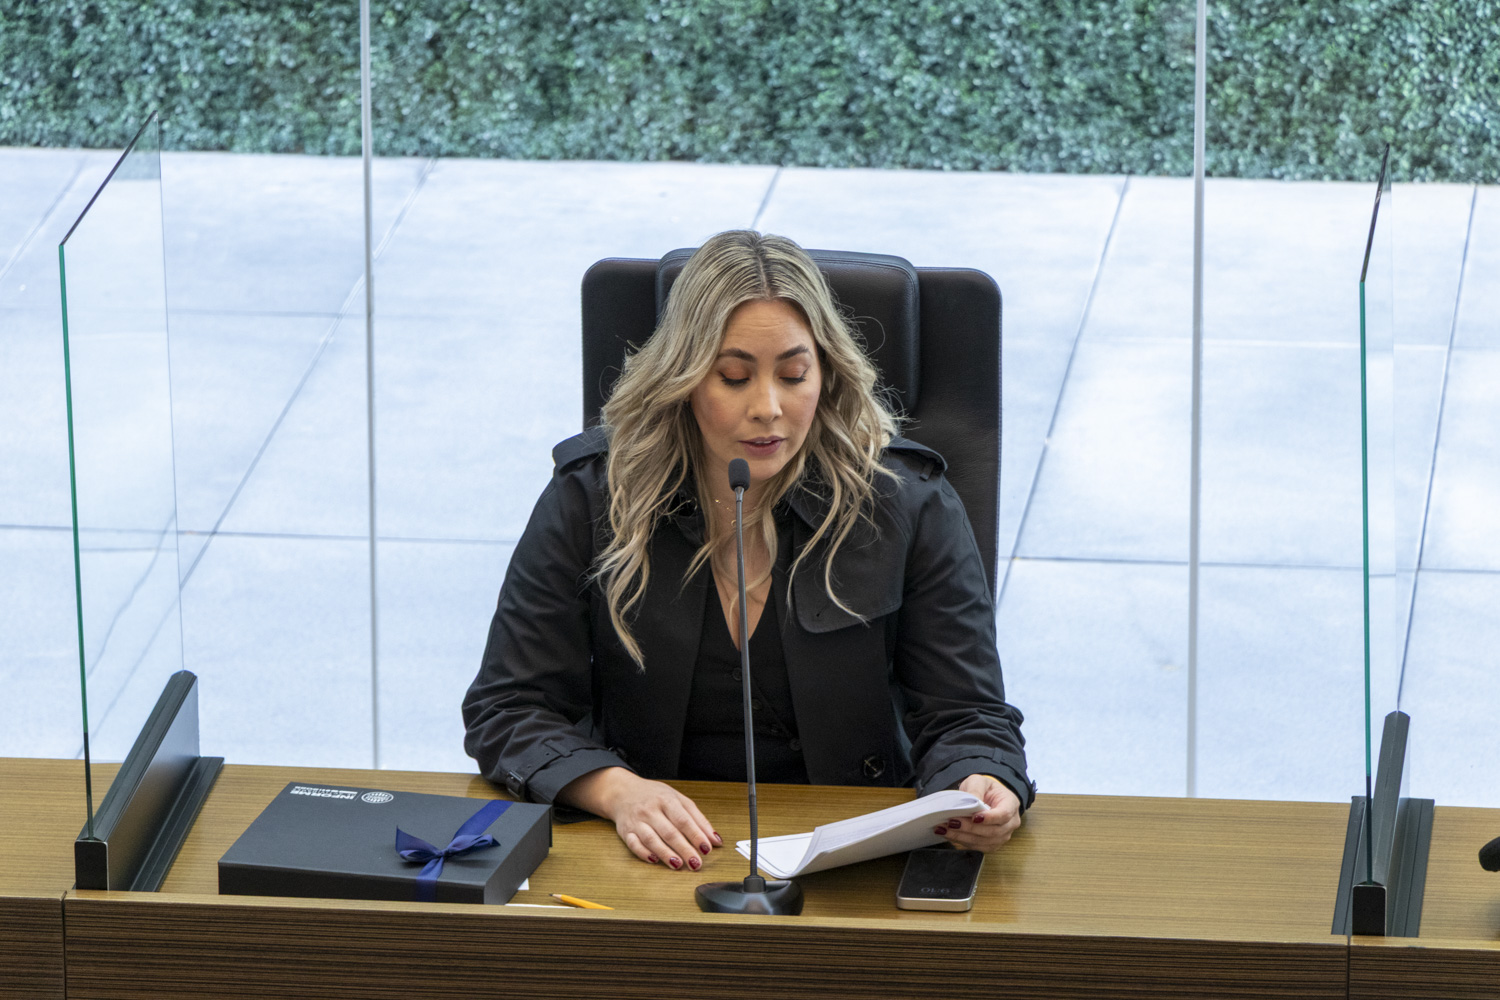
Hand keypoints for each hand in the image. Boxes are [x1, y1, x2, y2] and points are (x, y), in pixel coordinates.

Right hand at [559, 767, 721, 871]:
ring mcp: (637, 821)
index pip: (683, 820)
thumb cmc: (655, 796)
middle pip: (669, 832)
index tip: (706, 848)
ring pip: (651, 839)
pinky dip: (643, 853)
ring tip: (678, 864)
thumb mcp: (678, 800)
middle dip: (684, 849)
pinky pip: (634, 844)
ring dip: (665, 853)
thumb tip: (715, 839)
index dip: (696, 835)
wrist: (623, 791)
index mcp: (666, 800)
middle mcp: (650, 810)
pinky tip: (654, 860)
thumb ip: (697, 819)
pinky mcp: (626, 832)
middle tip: (696, 863)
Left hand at [933, 774, 1021, 851]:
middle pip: (993, 831)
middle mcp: (1011, 823)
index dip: (989, 818)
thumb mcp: (979, 781)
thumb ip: (976, 790)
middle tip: (952, 822)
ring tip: (945, 829)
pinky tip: (949, 834)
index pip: (1004, 815)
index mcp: (1011, 804)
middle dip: (970, 828)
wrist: (986, 797)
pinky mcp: (992, 844)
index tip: (974, 817)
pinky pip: (979, 846)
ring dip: (963, 837)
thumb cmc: (985, 788)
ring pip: (985, 842)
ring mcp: (1003, 836)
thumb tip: (971, 802)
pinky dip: (963, 841)